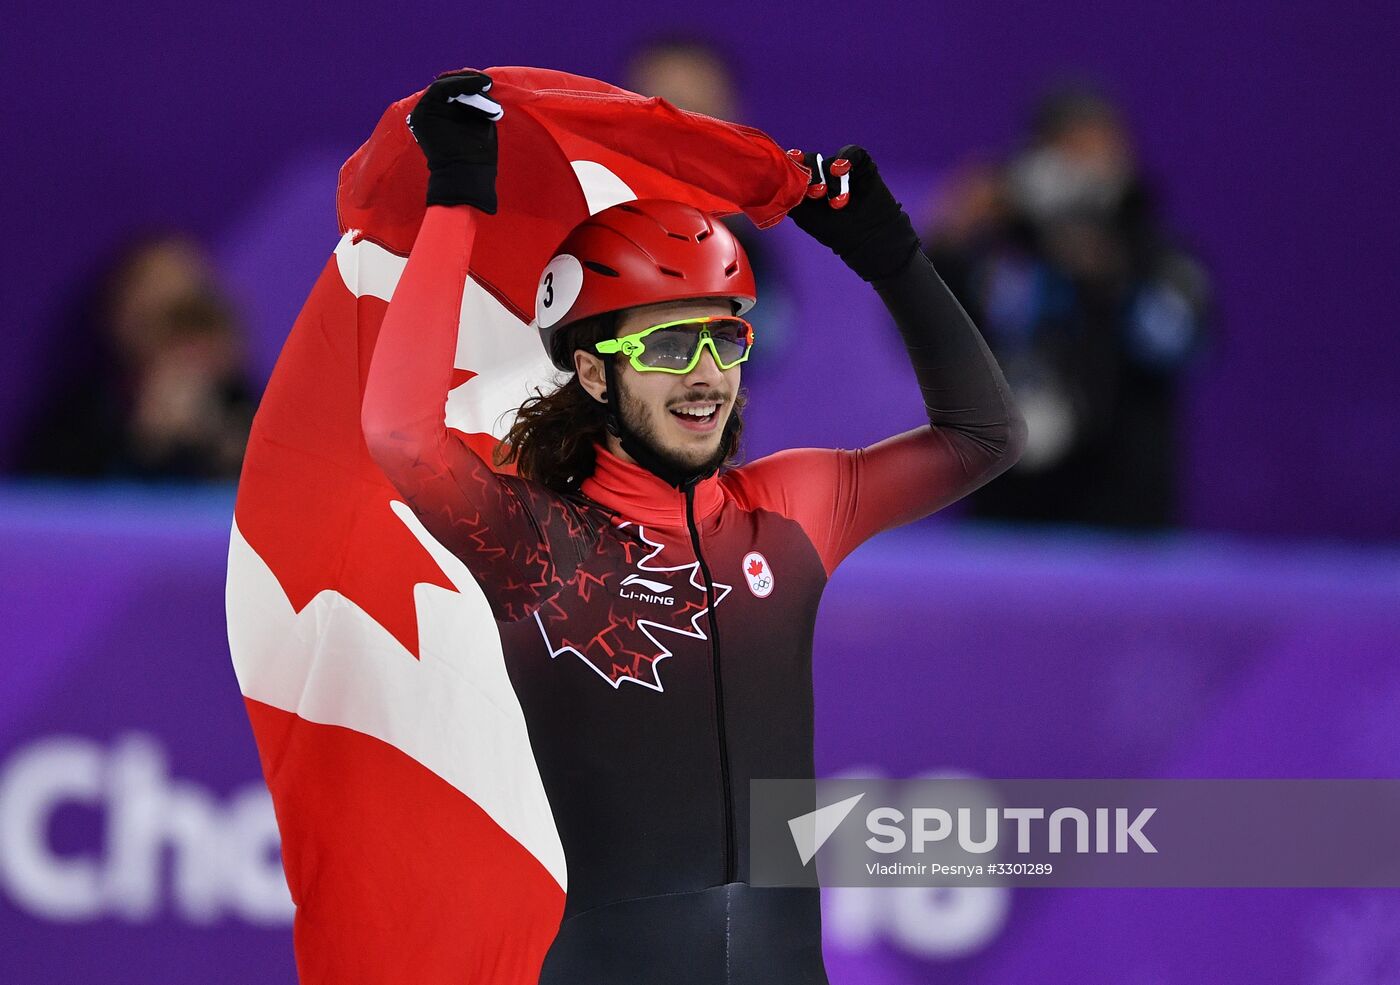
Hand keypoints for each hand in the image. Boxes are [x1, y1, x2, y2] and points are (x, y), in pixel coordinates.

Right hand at [407, 70, 503, 212]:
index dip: (470, 83)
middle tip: (487, 81)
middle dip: (468, 80)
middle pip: (448, 86)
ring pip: (444, 86)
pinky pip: (439, 90)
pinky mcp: (421, 114)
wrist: (466, 174)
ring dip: (467, 84)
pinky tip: (477, 85)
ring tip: (485, 85)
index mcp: (444, 116)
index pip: (455, 91)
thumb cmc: (478, 154)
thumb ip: (478, 103)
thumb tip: (482, 83)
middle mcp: (432, 113)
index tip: (489, 82)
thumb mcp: (481, 122)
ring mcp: (424, 113)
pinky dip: (459, 85)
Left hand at [786, 144, 920, 281]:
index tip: (792, 161)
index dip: (793, 163)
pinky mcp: (862, 165)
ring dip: (832, 181)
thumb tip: (773, 179)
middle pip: (812, 160)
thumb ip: (788, 196)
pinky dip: (846, 157)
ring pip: (830, 161)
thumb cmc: (833, 230)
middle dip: (813, 175)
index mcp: (808, 184)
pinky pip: (853, 152)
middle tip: (818, 194)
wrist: (866, 237)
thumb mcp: (803, 215)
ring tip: (839, 202)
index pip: (797, 165)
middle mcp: (824, 173)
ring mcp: (843, 169)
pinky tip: (842, 168)